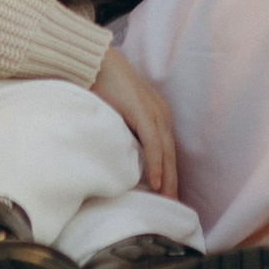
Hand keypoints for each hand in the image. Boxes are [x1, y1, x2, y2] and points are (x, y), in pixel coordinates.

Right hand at [93, 49, 178, 198]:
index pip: (165, 150)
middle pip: (170, 154)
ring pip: (166, 152)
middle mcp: (160, 113)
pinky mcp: (143, 112)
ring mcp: (154, 112)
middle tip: (172, 207)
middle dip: (172, 182)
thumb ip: (123, 132)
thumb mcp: (117, 114)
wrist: (95, 61)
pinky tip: (156, 182)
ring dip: (168, 178)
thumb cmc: (102, 86)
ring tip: (167, 201)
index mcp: (156, 114)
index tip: (166, 195)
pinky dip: (156, 164)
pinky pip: (153, 143)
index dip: (168, 173)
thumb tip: (120, 156)